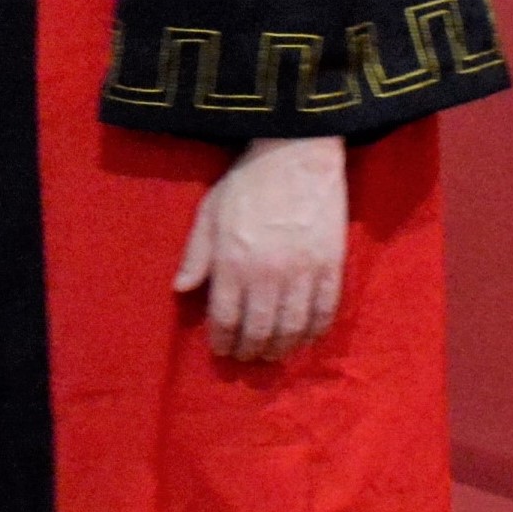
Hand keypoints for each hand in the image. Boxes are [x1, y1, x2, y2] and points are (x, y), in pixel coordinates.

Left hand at [173, 135, 348, 362]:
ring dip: (282, 348)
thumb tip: (181, 290)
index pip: (225, 318)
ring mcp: (303, 271)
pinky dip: (314, 331)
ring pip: (292, 327)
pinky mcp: (331, 265)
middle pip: (259, 330)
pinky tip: (306, 339)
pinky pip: (324, 310)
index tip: (221, 350)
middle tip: (247, 358)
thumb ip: (196, 254)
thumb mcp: (210, 212)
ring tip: (274, 354)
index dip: (222, 341)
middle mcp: (267, 274)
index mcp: (233, 262)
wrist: (297, 153)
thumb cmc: (248, 181)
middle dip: (250, 350)